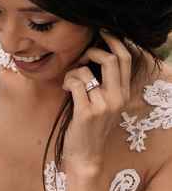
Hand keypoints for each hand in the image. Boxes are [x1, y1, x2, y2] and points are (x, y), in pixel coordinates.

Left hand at [62, 30, 132, 172]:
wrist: (86, 157)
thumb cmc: (90, 129)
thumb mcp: (104, 105)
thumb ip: (104, 84)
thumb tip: (92, 58)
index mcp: (124, 93)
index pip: (126, 59)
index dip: (115, 41)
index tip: (102, 33)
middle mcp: (117, 97)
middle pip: (111, 59)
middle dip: (92, 51)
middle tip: (80, 56)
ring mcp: (103, 105)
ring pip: (87, 71)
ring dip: (73, 71)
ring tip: (69, 82)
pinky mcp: (87, 112)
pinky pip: (75, 84)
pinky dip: (67, 82)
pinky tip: (65, 89)